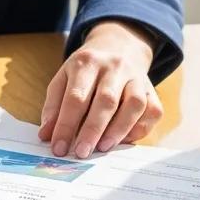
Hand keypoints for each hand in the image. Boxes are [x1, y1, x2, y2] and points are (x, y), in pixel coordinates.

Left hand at [38, 21, 161, 159]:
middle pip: (106, 99)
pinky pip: (153, 110)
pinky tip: (124, 139)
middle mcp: (115, 66)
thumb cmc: (86, 70)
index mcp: (87, 62)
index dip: (66, 125)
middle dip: (93, 130)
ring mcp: (137, 76)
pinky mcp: (152, 88)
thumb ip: (54, 106)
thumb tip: (47, 136)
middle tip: (81, 152)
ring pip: (135, 103)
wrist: (119, 46)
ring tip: (103, 148)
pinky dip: (140, 128)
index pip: (76, 96)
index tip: (58, 148)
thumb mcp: (64, 78)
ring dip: (119, 129)